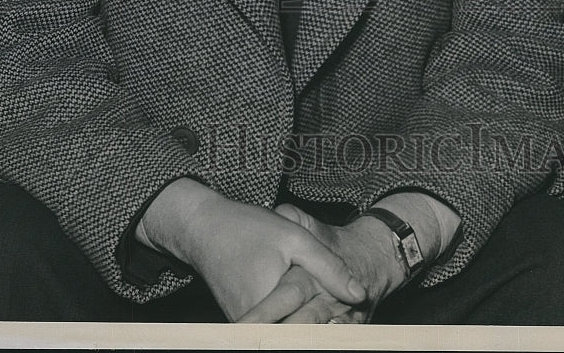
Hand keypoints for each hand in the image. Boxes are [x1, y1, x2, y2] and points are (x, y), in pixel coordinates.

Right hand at [238, 203, 402, 323]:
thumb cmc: (247, 228)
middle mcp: (254, 325)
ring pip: (285, 333)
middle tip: (340, 316)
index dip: (331, 329)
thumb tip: (360, 294)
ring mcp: (246, 326)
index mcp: (270, 306)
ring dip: (306, 324)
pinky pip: (272, 328)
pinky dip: (290, 319)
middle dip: (319, 327)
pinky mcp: (242, 323)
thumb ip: (329, 267)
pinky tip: (305, 307)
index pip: (309, 334)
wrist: (203, 228)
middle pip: (296, 336)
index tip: (346, 321)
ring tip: (329, 313)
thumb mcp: (295, 238)